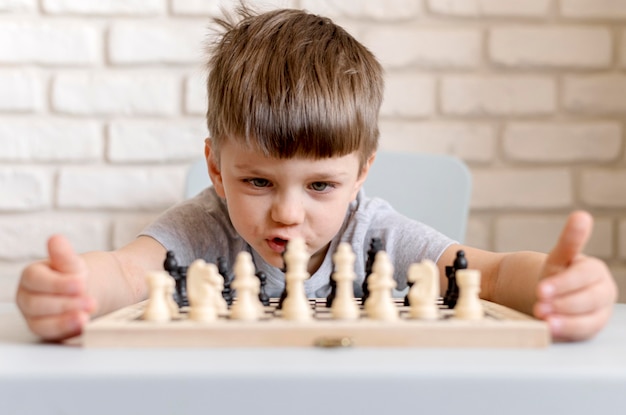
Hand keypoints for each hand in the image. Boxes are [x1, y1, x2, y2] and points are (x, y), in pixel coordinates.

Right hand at [16, 235, 95, 340]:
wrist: (92, 290)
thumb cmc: (77, 276)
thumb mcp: (74, 265)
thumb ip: (64, 256)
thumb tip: (55, 239)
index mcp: (31, 276)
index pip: (35, 279)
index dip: (57, 283)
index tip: (81, 283)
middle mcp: (28, 298)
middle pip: (36, 304)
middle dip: (65, 303)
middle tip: (90, 301)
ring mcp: (35, 317)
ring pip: (41, 323)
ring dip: (65, 320)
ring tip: (87, 316)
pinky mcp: (47, 332)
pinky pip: (52, 336)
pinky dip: (68, 331)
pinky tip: (83, 326)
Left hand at [534, 211, 617, 340]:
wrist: (547, 293)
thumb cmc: (555, 273)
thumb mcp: (557, 257)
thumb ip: (570, 240)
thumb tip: (581, 215)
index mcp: (595, 271)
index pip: (584, 277)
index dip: (564, 284)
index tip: (542, 289)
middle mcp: (602, 292)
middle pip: (588, 299)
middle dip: (563, 302)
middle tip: (539, 305)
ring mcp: (598, 312)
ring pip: (588, 319)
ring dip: (565, 320)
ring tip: (543, 318)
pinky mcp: (589, 329)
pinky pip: (581, 332)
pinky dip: (566, 331)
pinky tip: (550, 329)